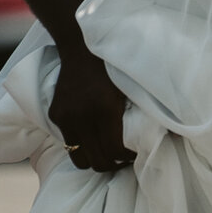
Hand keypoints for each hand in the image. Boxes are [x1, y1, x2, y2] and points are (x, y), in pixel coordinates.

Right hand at [50, 44, 135, 171]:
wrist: (83, 48)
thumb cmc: (114, 66)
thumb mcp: (131, 89)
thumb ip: (137, 114)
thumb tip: (156, 136)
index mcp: (105, 110)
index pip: (113, 151)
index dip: (126, 159)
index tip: (134, 155)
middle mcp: (82, 117)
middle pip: (95, 161)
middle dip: (111, 164)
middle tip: (122, 159)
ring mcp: (65, 118)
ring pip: (78, 158)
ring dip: (93, 159)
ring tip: (106, 153)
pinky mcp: (55, 115)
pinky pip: (68, 141)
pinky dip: (81, 144)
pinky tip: (93, 136)